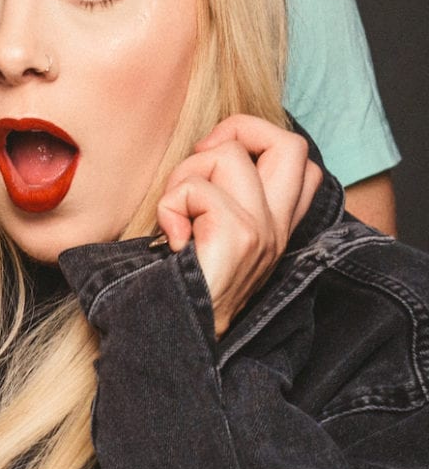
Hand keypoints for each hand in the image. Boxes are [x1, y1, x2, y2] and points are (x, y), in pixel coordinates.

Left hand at [155, 114, 322, 335]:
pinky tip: (171, 239)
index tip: (212, 163)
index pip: (300, 159)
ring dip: (184, 174)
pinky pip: (197, 189)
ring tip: (175, 215)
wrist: (181, 338)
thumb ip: (219, 199)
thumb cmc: (180, 288)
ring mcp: (264, 231)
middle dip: (236, 130)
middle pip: (290, 142)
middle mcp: (279, 225)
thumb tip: (201, 153)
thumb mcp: (208, 236)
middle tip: (198, 164)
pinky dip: (169, 205)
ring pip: (228, 154)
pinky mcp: (239, 238)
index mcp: (275, 223)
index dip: (255, 141)